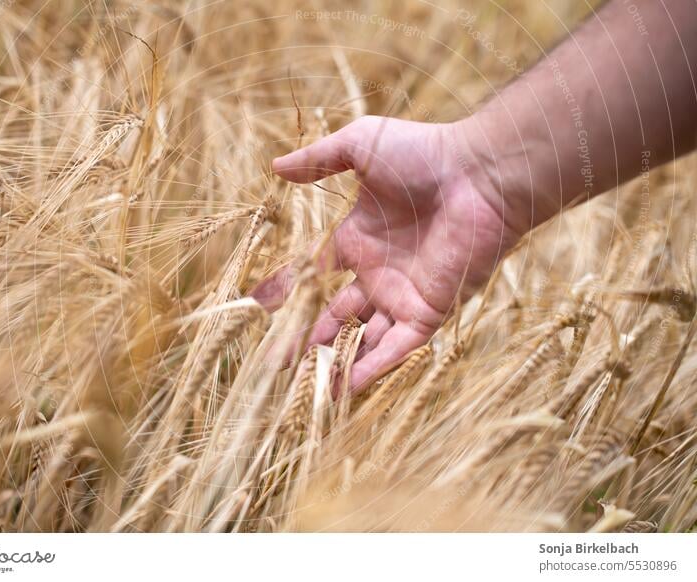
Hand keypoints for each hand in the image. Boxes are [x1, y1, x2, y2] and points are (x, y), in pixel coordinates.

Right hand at [254, 115, 522, 392]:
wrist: (480, 173)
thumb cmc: (423, 153)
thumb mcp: (360, 146)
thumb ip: (318, 160)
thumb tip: (275, 167)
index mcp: (358, 239)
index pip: (315, 275)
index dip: (287, 291)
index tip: (258, 309)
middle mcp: (377, 273)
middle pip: (335, 316)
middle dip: (308, 341)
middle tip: (279, 366)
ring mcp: (402, 295)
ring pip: (363, 338)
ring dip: (337, 362)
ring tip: (307, 388)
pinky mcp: (428, 311)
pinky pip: (397, 347)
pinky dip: (373, 367)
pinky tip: (347, 388)